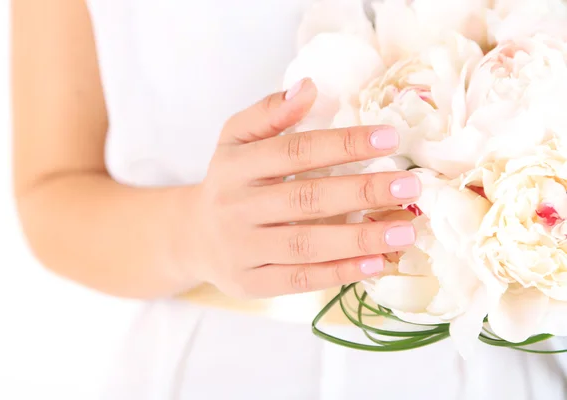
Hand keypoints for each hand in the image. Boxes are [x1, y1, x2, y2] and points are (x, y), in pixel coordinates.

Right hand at [191, 78, 420, 297]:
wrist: (193, 237)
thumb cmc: (229, 183)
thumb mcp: (235, 140)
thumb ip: (268, 113)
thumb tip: (308, 87)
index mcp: (236, 166)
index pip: (295, 151)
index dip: (343, 144)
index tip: (389, 139)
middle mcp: (237, 207)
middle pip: (305, 198)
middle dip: (361, 192)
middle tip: (409, 186)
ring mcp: (243, 248)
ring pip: (306, 244)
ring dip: (359, 238)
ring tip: (405, 230)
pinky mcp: (251, 282)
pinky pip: (300, 279)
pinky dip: (340, 272)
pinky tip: (377, 262)